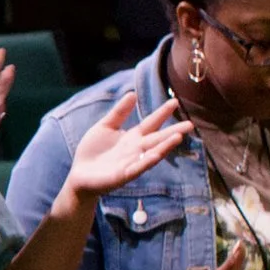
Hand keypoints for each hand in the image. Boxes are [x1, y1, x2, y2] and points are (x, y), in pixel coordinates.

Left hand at [61, 95, 189, 199]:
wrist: (79, 175)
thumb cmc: (92, 152)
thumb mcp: (104, 127)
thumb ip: (119, 113)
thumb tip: (132, 93)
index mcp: (132, 137)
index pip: (151, 123)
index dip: (162, 113)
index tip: (174, 102)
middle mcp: (136, 149)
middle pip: (157, 139)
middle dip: (173, 132)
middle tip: (190, 124)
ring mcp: (131, 163)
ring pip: (152, 153)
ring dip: (165, 146)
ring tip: (178, 137)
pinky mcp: (123, 175)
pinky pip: (137, 168)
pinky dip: (146, 161)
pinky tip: (155, 155)